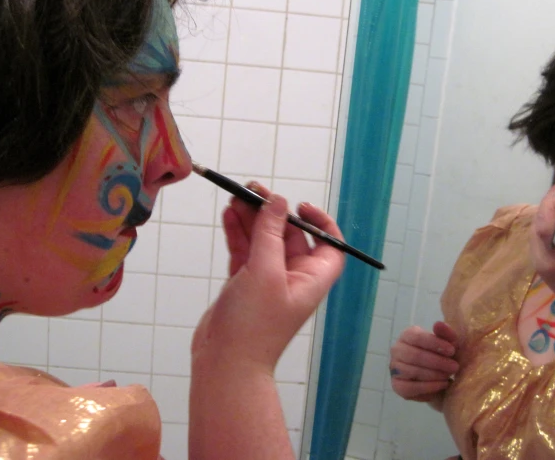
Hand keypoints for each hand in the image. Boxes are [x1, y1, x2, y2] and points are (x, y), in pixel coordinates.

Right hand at [191, 184, 344, 372]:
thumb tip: (278, 201)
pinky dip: (237, 234)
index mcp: (311, 278)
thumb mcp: (265, 271)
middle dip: (272, 212)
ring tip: (235, 197)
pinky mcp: (245, 284)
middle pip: (289, 235)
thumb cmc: (253, 325)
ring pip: (263, 240)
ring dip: (251, 219)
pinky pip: (244, 251)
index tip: (300, 205)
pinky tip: (228, 216)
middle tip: (253, 190)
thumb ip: (270, 233)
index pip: (329, 244)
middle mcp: (293, 278)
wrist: (225, 364)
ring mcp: (268, 281)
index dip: (320, 222)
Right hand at [389, 322, 458, 402]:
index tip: (452, 351)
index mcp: (407, 335)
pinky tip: (442, 385)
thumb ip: (446, 334)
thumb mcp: (449, 343)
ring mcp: (394, 368)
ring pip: (412, 371)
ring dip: (434, 375)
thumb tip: (438, 324)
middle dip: (437, 362)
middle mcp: (397, 350)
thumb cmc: (444, 356)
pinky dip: (428, 387)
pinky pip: (409, 388)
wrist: (442, 377)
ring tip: (448, 376)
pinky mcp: (397, 386)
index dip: (435, 344)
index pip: (417, 337)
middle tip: (454, 367)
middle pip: (414, 355)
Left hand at [530, 177, 554, 320]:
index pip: (546, 220)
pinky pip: (536, 238)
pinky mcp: (536, 264)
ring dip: (545, 211)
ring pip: (534, 228)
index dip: (551, 199)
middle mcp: (545, 256)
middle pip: (538, 221)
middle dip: (549, 201)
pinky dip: (544, 224)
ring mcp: (537, 262)